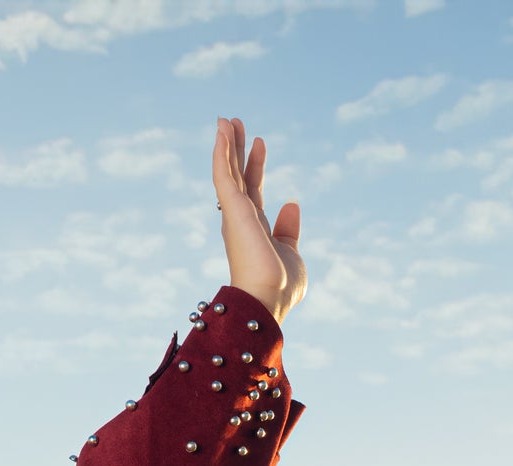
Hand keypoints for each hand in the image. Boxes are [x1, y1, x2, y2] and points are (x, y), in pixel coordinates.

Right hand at [212, 116, 305, 325]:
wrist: (268, 299)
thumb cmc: (279, 287)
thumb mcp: (291, 252)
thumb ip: (289, 230)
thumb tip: (292, 204)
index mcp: (254, 228)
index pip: (253, 189)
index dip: (256, 164)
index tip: (260, 142)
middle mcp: (240, 219)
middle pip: (236, 175)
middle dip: (235, 149)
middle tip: (234, 122)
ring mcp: (235, 214)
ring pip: (227, 171)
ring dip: (225, 144)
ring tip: (225, 119)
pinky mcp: (232, 210)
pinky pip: (223, 176)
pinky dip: (220, 153)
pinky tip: (221, 132)